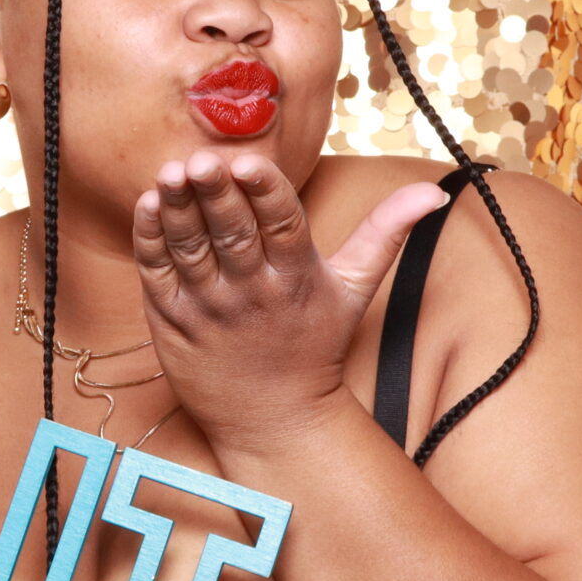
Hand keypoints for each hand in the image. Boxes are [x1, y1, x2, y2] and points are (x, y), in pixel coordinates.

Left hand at [131, 153, 450, 455]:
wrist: (274, 420)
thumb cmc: (313, 343)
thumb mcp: (355, 288)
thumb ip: (386, 231)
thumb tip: (434, 191)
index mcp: (297, 276)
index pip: (281, 224)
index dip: (264, 191)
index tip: (248, 162)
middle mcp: (252, 291)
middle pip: (232, 235)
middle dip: (216, 195)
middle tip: (199, 161)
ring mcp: (209, 307)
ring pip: (190, 250)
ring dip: (177, 210)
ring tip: (168, 174)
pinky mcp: (171, 320)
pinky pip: (157, 274)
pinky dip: (150, 240)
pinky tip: (147, 204)